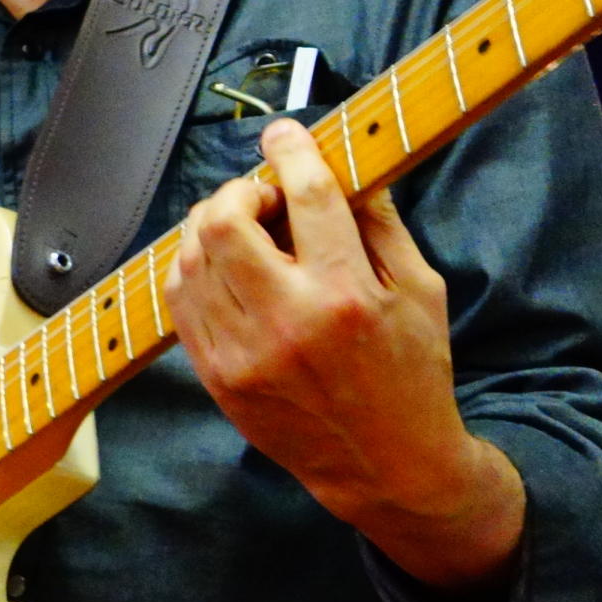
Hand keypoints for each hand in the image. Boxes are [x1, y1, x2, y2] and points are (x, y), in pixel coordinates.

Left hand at [167, 117, 521, 587]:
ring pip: (192, 259)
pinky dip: (192, 269)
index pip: (306, 198)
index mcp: (347, 294)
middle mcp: (287, 321)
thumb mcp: (421, 292)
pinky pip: (180, 301)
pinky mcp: (216, 376)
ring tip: (240, 227)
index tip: (283, 135)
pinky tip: (220, 265)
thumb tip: (348, 169)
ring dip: (209, 227)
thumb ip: (381, 225)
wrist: (388, 465)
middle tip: (259, 193)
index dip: (290, 154)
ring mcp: (242, 352)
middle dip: (237, 191)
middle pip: (225, 222)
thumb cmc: (414, 373)